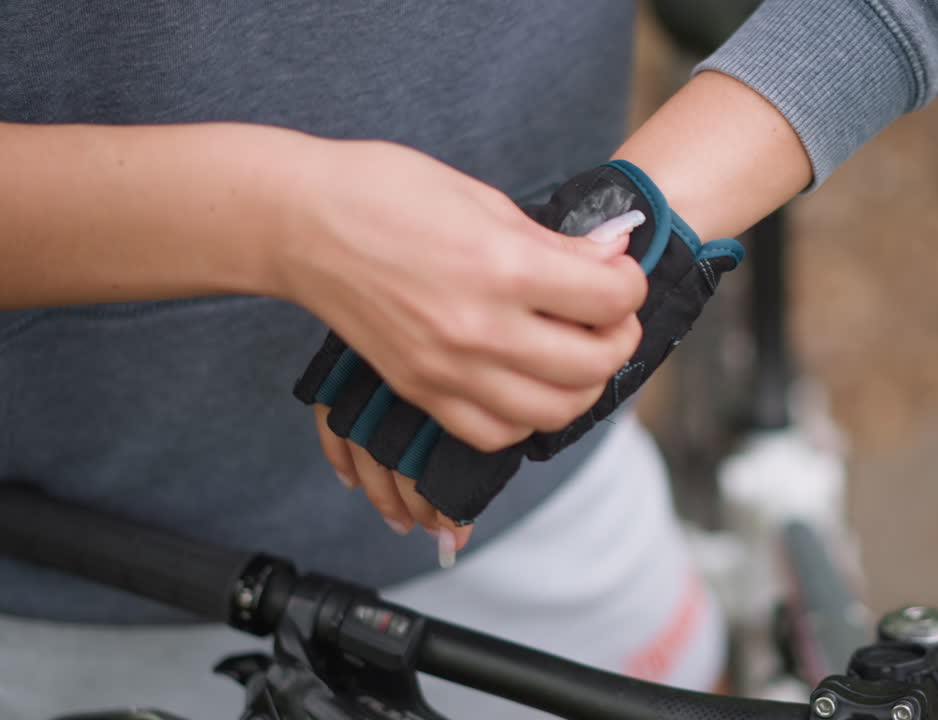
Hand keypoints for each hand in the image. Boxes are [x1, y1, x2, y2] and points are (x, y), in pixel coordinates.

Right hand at [275, 139, 645, 448]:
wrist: (299, 223)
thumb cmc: (386, 192)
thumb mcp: (484, 199)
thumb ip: (555, 241)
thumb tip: (616, 254)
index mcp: (502, 265)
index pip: (611, 298)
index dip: (631, 284)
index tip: (619, 273)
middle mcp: (480, 327)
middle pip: (593, 364)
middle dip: (619, 338)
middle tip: (610, 318)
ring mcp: (448, 368)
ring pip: (554, 411)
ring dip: (581, 385)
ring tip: (575, 353)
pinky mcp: (421, 390)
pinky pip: (496, 434)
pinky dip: (526, 416)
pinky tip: (527, 382)